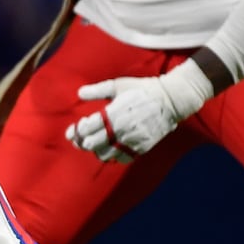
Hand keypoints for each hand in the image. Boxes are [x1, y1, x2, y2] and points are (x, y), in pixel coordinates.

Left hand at [65, 65, 208, 162]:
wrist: (171, 99)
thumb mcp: (118, 85)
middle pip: (92, 144)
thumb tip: (79, 93)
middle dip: (82, 142)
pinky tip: (112, 148)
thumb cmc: (142, 89)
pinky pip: (123, 158)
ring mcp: (132, 139)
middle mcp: (121, 129)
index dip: (76, 131)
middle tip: (79, 140)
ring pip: (105, 154)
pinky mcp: (142, 147)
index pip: (86, 129)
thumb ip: (97, 90)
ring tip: (96, 144)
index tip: (72, 131)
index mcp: (112, 113)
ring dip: (97, 150)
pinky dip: (114, 156)